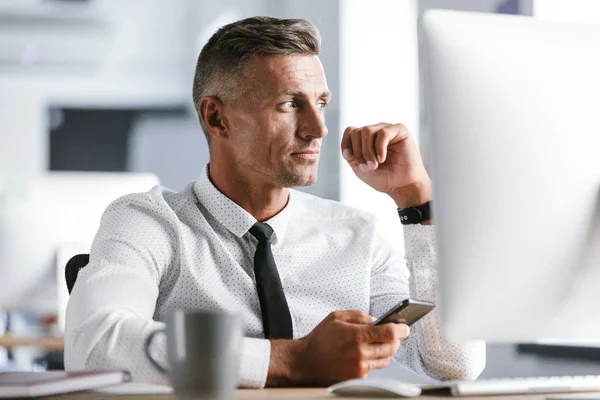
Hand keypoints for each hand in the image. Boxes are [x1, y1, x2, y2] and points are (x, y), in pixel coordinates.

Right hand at [268, 310, 408, 386]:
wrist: (306, 361)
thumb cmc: (319, 339)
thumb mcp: (336, 317)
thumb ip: (358, 316)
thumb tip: (375, 319)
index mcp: (357, 336)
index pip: (389, 333)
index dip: (401, 329)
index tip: (404, 327)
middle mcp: (361, 353)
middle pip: (392, 347)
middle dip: (395, 339)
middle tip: (391, 333)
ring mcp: (360, 367)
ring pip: (386, 359)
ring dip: (385, 350)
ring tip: (375, 343)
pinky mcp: (358, 377)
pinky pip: (374, 367)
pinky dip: (374, 359)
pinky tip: (363, 353)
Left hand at [341, 123, 431, 208]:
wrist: (402, 186)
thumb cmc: (383, 177)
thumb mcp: (360, 168)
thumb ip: (352, 156)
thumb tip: (349, 148)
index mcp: (365, 139)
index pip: (350, 131)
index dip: (346, 144)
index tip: (349, 157)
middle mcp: (376, 131)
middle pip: (357, 132)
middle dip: (358, 152)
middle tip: (368, 167)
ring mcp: (387, 129)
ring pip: (367, 131)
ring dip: (367, 151)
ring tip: (375, 165)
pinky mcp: (400, 130)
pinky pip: (383, 133)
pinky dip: (380, 148)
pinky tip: (382, 158)